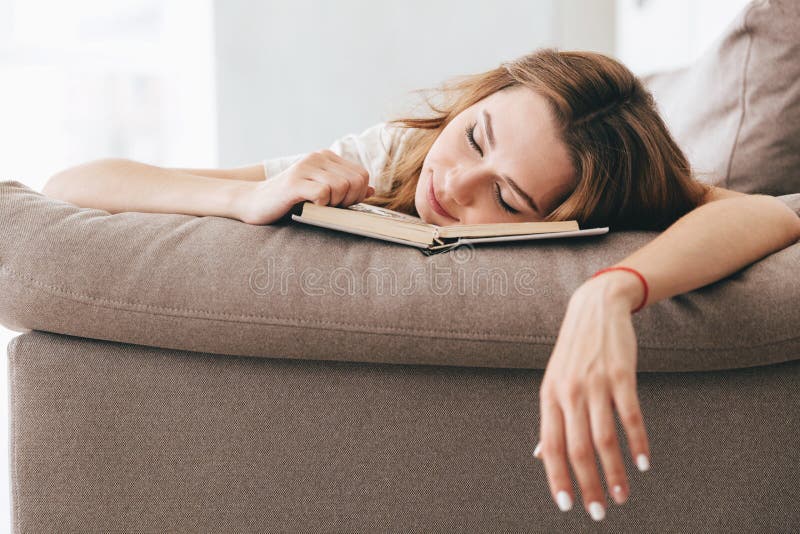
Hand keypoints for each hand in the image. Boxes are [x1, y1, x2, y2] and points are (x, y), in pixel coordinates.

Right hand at [235, 149, 374, 224]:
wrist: (253, 203)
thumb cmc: (289, 201)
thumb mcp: (321, 193)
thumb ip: (345, 190)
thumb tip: (372, 190)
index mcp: (326, 157)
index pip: (361, 175)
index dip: (357, 195)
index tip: (341, 204)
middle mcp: (317, 157)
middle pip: (355, 181)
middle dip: (348, 201)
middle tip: (329, 208)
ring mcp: (305, 167)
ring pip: (341, 187)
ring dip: (333, 204)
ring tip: (317, 206)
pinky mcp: (294, 182)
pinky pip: (323, 193)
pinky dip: (321, 206)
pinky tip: (309, 206)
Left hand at [532, 276, 650, 521]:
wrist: (595, 308)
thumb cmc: (573, 353)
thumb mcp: (553, 383)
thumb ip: (551, 420)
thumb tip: (540, 456)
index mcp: (549, 397)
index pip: (550, 446)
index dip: (557, 478)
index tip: (567, 505)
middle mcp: (569, 393)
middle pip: (578, 449)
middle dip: (588, 485)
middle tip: (599, 512)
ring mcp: (595, 384)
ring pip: (604, 439)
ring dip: (615, 473)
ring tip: (622, 496)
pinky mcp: (621, 375)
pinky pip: (630, 416)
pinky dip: (638, 443)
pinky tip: (643, 464)